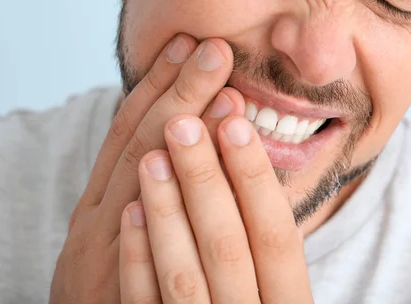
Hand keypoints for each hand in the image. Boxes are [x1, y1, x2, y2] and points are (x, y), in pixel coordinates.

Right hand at [50, 35, 237, 302]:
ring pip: (140, 191)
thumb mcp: (124, 226)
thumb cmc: (112, 278)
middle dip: (180, 96)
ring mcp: (101, 262)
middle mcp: (94, 224)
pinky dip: (147, 224)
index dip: (160, 85)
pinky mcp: (116, 300)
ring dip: (183, 144)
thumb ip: (157, 186)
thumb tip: (193, 130)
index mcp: (101, 204)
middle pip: (142, 147)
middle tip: (216, 50)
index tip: (190, 44)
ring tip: (226, 100)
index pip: (131, 132)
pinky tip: (168, 179)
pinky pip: (132, 263)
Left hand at [118, 114, 313, 302]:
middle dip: (204, 179)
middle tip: (184, 123)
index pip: (275, 234)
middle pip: (227, 245)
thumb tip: (251, 161)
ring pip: (183, 274)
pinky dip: (138, 258)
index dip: (254, 177)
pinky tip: (131, 211)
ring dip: (166, 211)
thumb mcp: (279, 289)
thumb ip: (268, 244)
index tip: (234, 123)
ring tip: (153, 156)